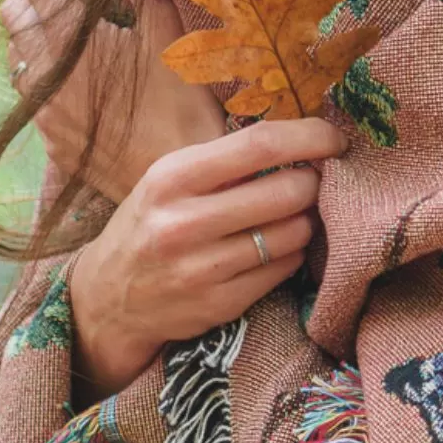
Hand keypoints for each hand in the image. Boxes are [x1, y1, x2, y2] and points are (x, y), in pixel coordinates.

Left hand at [0, 0, 225, 204]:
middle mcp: (42, 67)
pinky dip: (50, 71)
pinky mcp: (48, 135)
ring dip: (40, 31)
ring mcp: (40, 105)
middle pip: (11, 6)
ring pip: (18, 51)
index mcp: (68, 32)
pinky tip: (86, 77)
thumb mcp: (164, 28)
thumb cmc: (181, 100)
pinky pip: (33, 90)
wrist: (177, 174)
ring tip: (82, 32)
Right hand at [67, 117, 345, 395]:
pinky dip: (290, 254)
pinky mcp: (220, 305)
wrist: (108, 299)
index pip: (260, 145)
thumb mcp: (168, 180)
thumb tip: (301, 138)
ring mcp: (202, 268)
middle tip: (311, 183)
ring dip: (304, 221)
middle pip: (287, 190)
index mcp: (171, 177)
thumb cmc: (150, 224)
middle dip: (313, 183)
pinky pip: (284, 269)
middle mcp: (183, 222)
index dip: (310, 138)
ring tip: (288, 217)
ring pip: (293, 233)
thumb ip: (225, 160)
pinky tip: (274, 248)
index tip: (334, 140)